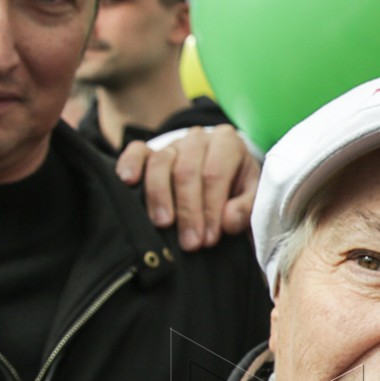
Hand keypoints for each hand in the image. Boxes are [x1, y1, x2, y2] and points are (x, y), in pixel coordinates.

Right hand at [117, 124, 258, 251]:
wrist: (222, 173)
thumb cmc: (237, 187)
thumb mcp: (251, 195)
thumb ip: (246, 208)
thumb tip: (228, 221)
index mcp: (227, 143)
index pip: (214, 174)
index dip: (210, 208)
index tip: (209, 239)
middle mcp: (198, 138)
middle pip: (186, 171)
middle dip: (187, 211)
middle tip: (190, 242)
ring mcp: (172, 143)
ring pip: (160, 163)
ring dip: (159, 197)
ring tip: (163, 224)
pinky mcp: (149, 150)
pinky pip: (136, 151)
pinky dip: (130, 164)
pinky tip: (128, 182)